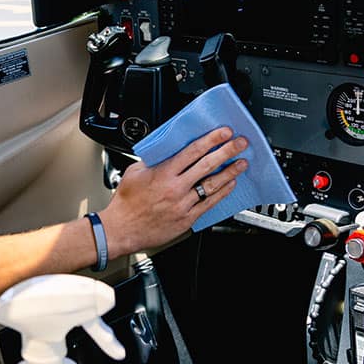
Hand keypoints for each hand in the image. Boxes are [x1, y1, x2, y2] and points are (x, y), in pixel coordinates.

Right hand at [102, 126, 248, 255]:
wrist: (121, 230)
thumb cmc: (126, 203)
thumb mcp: (134, 173)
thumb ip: (153, 161)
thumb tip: (167, 152)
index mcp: (163, 173)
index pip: (193, 151)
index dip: (211, 140)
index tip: (223, 133)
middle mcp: (175, 188)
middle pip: (207, 165)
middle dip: (227, 151)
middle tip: (240, 144)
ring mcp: (183, 204)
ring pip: (212, 185)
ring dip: (230, 172)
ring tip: (241, 164)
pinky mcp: (186, 219)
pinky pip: (209, 204)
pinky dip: (221, 193)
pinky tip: (229, 185)